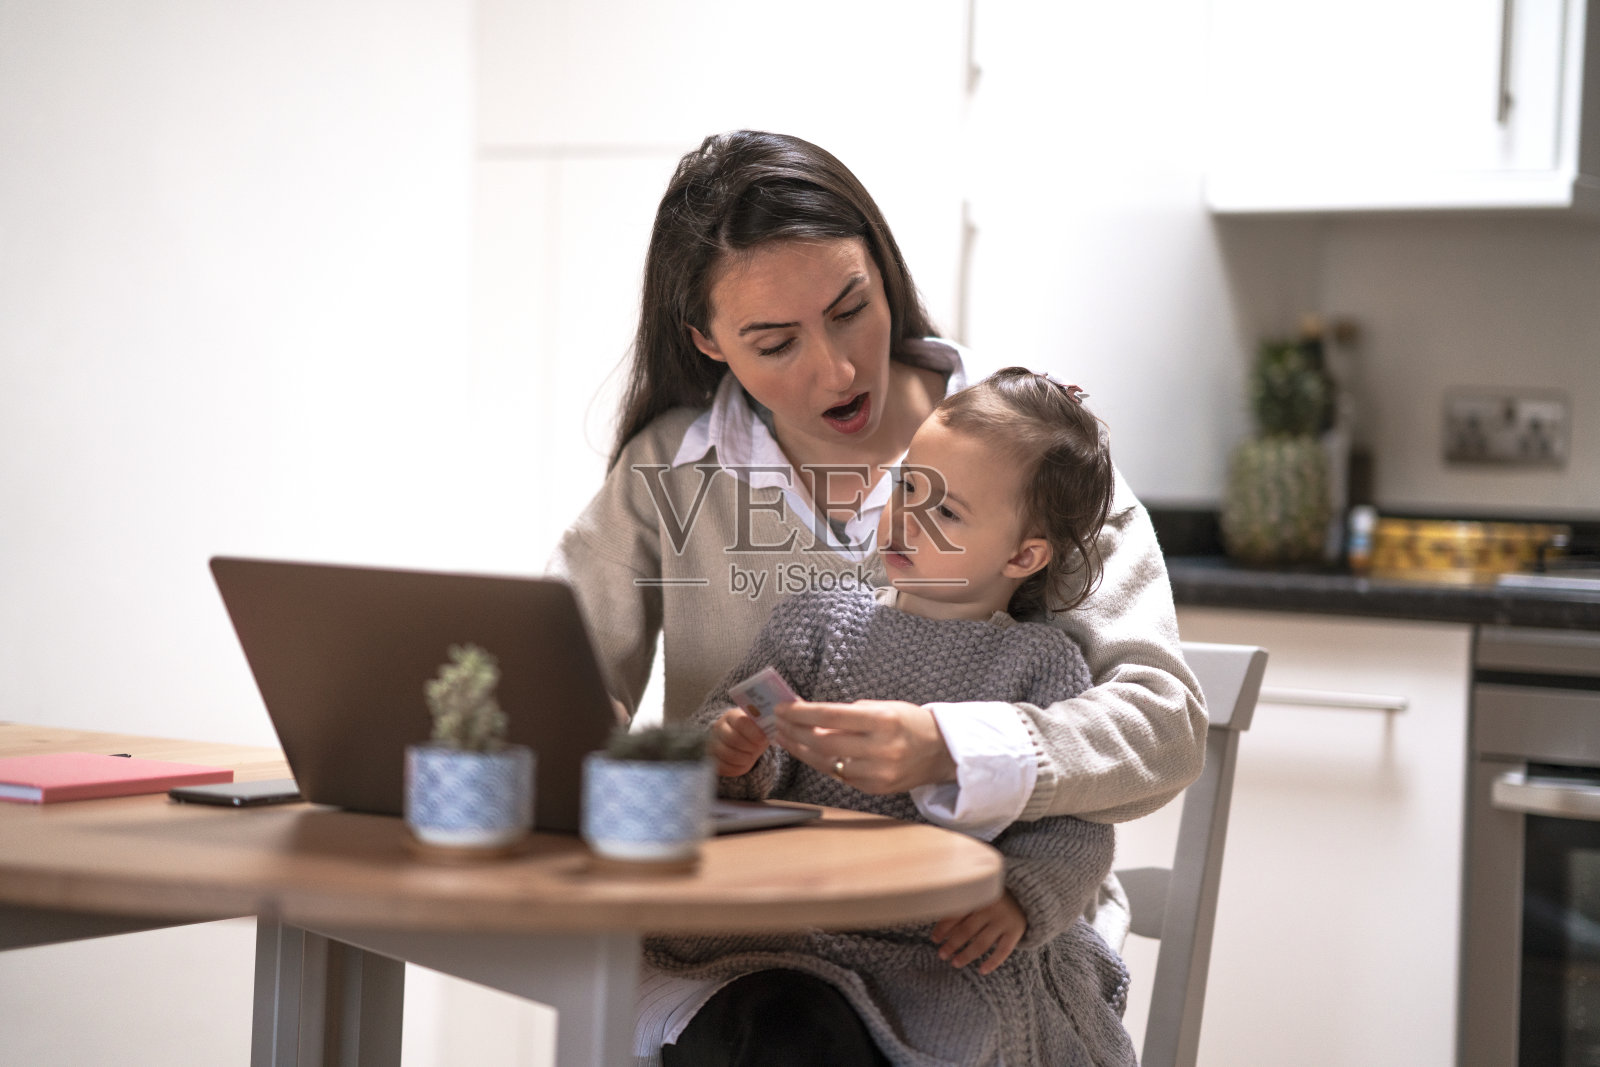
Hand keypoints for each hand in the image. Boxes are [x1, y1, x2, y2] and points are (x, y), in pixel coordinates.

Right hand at [708, 706, 768, 777]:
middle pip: (733, 738)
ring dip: (744, 758)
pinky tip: (744, 763)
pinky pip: (723, 767)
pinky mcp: (713, 758)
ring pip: (727, 754)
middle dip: (749, 746)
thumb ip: (764, 723)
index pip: (741, 721)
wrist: (741, 739)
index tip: (763, 739)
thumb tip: (775, 725)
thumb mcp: (759, 724)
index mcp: (732, 715)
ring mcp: (713, 743)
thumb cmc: (753, 730)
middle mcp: (720, 727)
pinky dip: (736, 768)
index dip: (753, 732)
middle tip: (757, 748)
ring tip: (751, 756)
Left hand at [773, 699, 956, 793]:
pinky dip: (822, 764)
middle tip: (778, 723)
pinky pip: (840, 776)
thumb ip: (849, 714)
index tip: (782, 708)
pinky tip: (808, 753)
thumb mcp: (883, 708)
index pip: (831, 716)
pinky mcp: (876, 788)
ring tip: (785, 738)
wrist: (942, 752)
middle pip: (823, 742)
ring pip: (827, 763)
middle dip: (795, 732)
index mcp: (883, 721)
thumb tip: (810, 716)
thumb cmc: (909, 723)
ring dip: (801, 750)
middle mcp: (880, 748)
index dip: (802, 713)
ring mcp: (878, 772)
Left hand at [930, 890, 1025, 974]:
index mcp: (979, 896)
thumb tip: (939, 922)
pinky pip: (1003, 951)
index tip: (934, 939)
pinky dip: (992, 962)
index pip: (956, 914)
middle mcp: (991, 908)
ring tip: (955, 963)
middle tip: (941, 955)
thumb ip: (965, 902)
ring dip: (966, 955)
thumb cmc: (996, 896)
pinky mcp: (1016, 932)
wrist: (1028, 894)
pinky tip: (981, 971)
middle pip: (967, 930)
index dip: (943, 928)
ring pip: (982, 943)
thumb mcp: (981, 892)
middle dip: (952, 944)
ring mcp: (1004, 920)